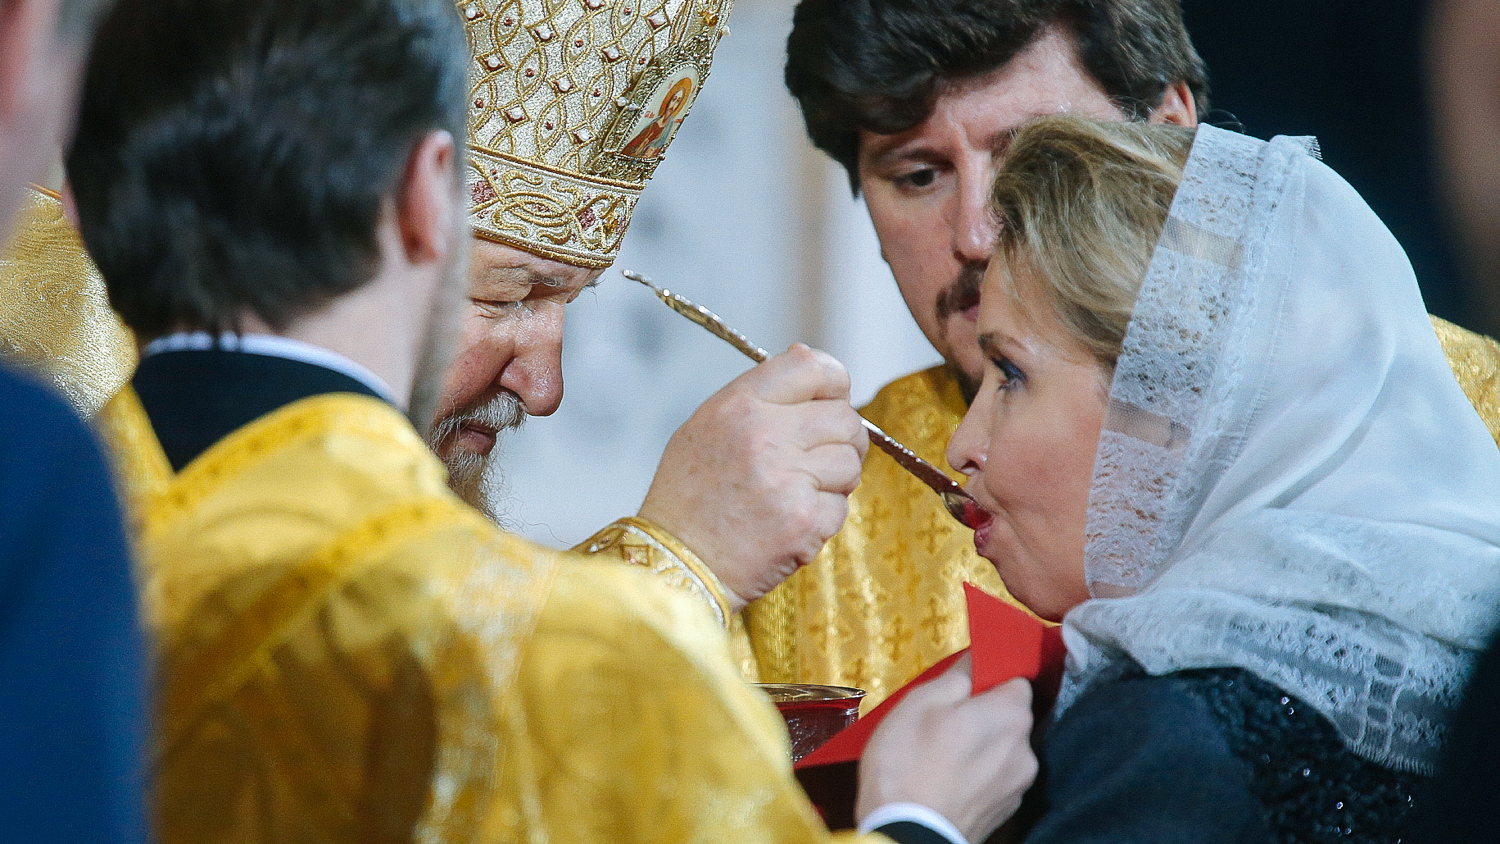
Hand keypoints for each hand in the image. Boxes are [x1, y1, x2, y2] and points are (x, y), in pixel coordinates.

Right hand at [638, 344, 868, 610]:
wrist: (674, 564)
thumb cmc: (688, 497)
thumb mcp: (706, 427)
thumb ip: (759, 392)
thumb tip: (808, 355)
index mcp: (739, 406)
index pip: (813, 368)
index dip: (834, 382)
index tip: (833, 399)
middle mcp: (765, 436)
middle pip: (844, 417)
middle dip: (841, 438)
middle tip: (820, 459)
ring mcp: (788, 479)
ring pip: (850, 463)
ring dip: (834, 480)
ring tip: (797, 493)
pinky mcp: (804, 521)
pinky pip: (841, 507)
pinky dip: (823, 517)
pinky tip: (789, 523)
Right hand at [856, 656, 1037, 843]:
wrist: (906, 836)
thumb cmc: (908, 765)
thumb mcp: (919, 704)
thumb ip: (955, 678)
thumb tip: (973, 662)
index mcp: (1010, 716)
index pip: (1016, 679)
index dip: (989, 678)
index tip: (961, 686)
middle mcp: (1026, 750)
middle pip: (1010, 718)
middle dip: (983, 715)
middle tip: (942, 722)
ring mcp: (1018, 786)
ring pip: (1002, 750)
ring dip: (981, 747)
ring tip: (940, 756)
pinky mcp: (1005, 813)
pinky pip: (994, 779)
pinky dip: (977, 775)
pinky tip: (947, 780)